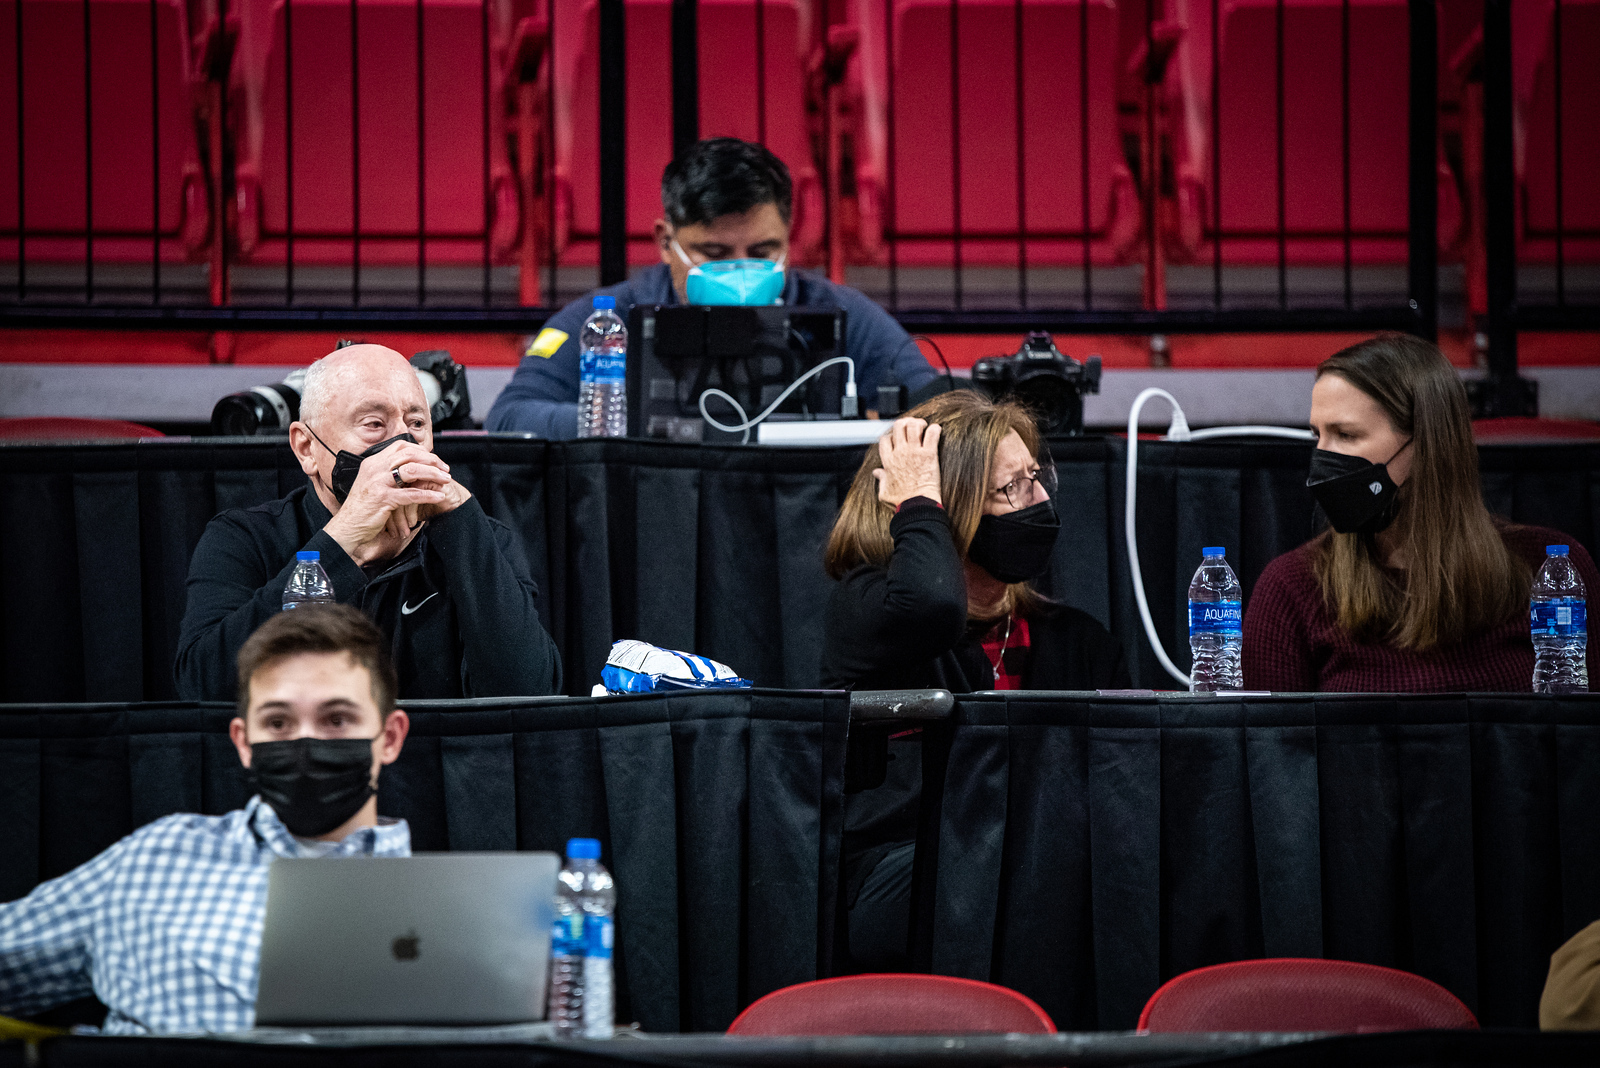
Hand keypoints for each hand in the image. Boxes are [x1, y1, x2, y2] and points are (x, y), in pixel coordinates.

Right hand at [322, 441, 465, 565]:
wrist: (347, 527)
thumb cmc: (362, 508)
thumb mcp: (373, 484)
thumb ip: (388, 474)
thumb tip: (412, 468)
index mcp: (373, 462)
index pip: (401, 446)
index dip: (421, 451)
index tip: (435, 459)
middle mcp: (374, 468)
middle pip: (409, 455)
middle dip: (431, 461)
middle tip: (445, 469)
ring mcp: (378, 483)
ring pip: (412, 471)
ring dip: (433, 475)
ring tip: (446, 480)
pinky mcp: (383, 499)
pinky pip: (411, 494)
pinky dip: (428, 495)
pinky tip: (438, 496)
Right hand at [873, 417, 942, 507]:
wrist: (917, 505)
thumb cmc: (902, 501)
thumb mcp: (884, 492)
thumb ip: (881, 480)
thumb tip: (876, 473)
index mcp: (888, 461)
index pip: (886, 438)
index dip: (892, 435)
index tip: (898, 439)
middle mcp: (900, 453)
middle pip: (898, 426)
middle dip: (906, 423)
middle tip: (913, 428)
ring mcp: (914, 452)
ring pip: (913, 425)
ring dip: (919, 423)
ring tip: (925, 427)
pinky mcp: (928, 454)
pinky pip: (932, 433)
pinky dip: (935, 429)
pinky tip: (936, 431)